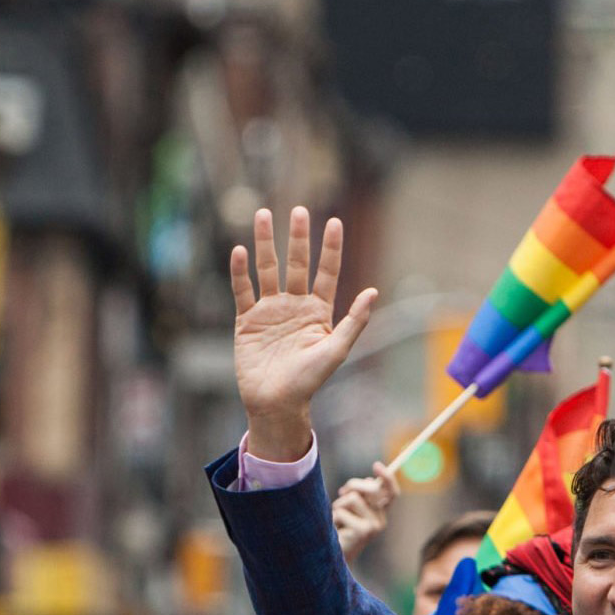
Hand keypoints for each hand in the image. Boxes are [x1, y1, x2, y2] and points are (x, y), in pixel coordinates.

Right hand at [232, 207, 378, 461]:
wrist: (276, 404)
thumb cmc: (309, 381)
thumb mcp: (336, 351)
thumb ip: (354, 321)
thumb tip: (373, 291)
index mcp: (318, 311)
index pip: (326, 272)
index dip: (331, 248)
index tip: (334, 222)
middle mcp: (294, 306)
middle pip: (297, 264)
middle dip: (298, 237)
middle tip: (299, 210)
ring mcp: (270, 311)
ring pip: (268, 270)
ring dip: (265, 243)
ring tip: (263, 214)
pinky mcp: (247, 321)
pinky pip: (242, 291)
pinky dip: (240, 272)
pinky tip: (240, 250)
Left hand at [333, 462, 399, 561]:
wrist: (333, 558)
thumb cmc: (339, 530)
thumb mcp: (351, 510)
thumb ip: (360, 495)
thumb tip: (369, 480)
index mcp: (379, 513)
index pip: (392, 493)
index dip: (388, 478)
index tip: (377, 465)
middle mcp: (380, 520)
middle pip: (372, 489)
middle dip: (353, 485)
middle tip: (342, 492)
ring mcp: (373, 527)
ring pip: (353, 499)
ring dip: (338, 506)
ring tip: (336, 520)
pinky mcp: (362, 532)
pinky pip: (342, 512)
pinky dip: (333, 518)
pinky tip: (335, 531)